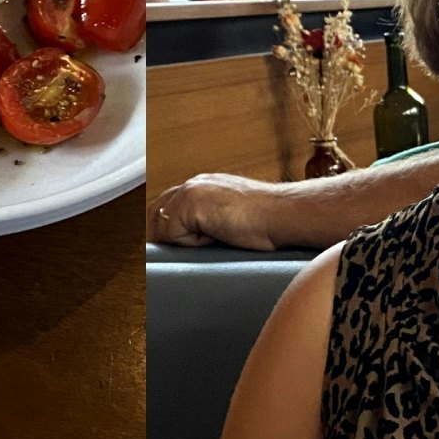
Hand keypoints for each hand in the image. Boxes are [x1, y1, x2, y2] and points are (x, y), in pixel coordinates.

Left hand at [152, 175, 281, 250]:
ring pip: (162, 227)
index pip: (167, 208)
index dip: (167, 231)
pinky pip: (173, 235)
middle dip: (164, 238)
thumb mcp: (231, 219)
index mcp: (203, 186)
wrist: (283, 214)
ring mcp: (190, 191)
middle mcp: (193, 184)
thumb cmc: (269, 222)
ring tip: (210, 242)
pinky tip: (216, 237)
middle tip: (185, 254)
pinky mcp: (190, 203)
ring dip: (180, 242)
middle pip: (155, 216)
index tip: (174, 250)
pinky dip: (192, 243)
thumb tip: (191, 243)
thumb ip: (209, 222)